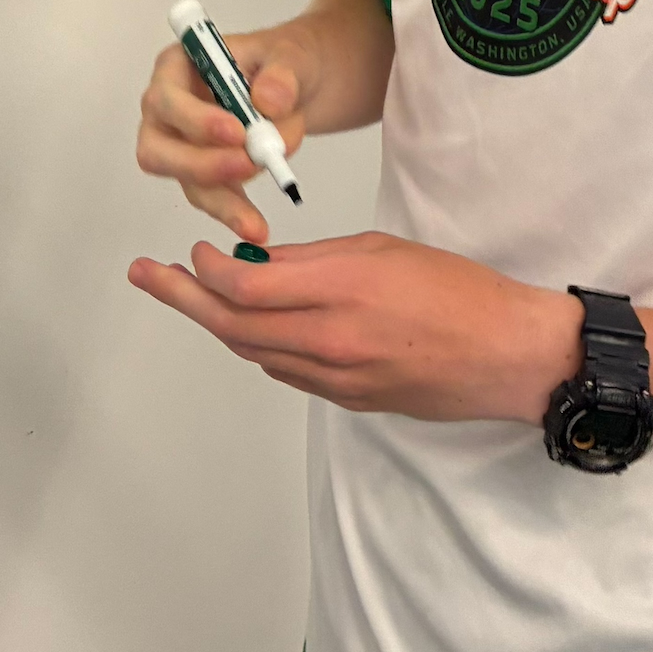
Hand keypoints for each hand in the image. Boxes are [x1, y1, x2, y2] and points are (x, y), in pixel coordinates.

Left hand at [127, 231, 582, 424]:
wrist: (505, 354)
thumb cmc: (456, 291)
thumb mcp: (381, 250)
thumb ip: (316, 260)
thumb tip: (262, 264)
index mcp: (341, 290)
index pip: (246, 288)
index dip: (206, 271)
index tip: (192, 251)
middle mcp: (331, 341)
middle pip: (234, 326)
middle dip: (183, 298)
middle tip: (146, 275)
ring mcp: (338, 379)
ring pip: (255, 353)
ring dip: (217, 324)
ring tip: (186, 295)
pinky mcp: (348, 401)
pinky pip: (286, 371)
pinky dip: (259, 345)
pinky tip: (248, 326)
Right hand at [135, 24, 309, 242]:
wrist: (298, 86)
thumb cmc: (282, 61)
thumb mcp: (291, 54)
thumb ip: (282, 74)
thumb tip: (267, 102)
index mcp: (176, 68)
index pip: (167, 97)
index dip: (195, 119)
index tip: (237, 131)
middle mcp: (167, 110)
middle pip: (158, 148)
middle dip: (200, 165)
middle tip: (247, 166)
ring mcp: (181, 145)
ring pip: (185, 180)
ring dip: (221, 199)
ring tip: (256, 218)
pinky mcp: (202, 174)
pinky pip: (210, 197)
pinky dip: (233, 213)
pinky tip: (255, 227)